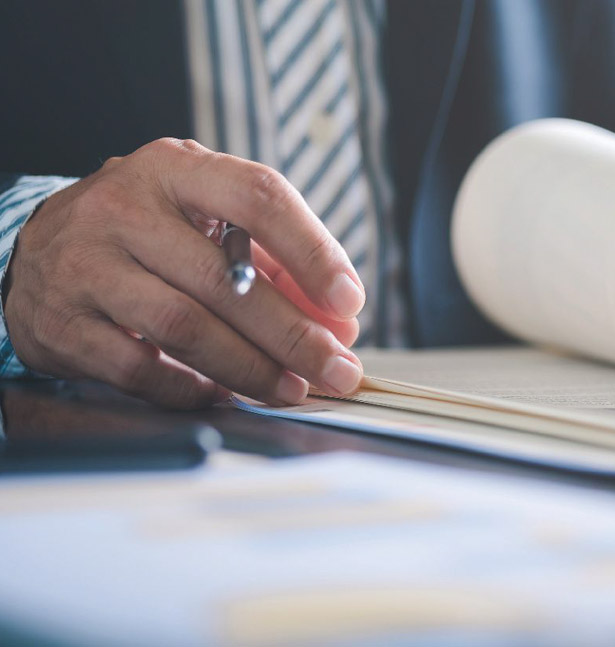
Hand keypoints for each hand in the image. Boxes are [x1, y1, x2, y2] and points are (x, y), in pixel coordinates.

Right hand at [5, 138, 365, 407]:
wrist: (42, 252)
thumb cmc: (147, 234)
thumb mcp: (205, 222)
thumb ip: (277, 265)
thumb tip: (340, 323)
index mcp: (177, 168)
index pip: (258, 196)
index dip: (313, 252)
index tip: (349, 302)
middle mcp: (126, 206)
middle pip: (227, 279)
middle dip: (295, 335)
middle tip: (337, 370)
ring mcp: (87, 263)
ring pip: (185, 326)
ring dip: (251, 368)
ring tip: (292, 389)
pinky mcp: (61, 322)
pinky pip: (138, 368)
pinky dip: (189, 389)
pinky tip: (222, 394)